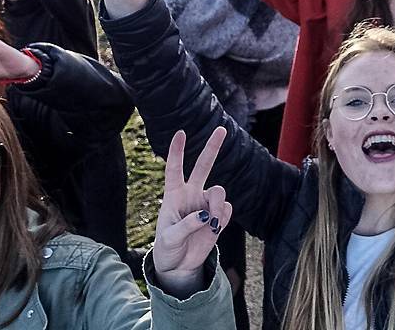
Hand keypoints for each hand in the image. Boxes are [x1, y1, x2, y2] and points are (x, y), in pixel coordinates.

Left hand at [152, 128, 232, 298]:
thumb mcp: (169, 239)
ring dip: (216, 205)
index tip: (181, 133)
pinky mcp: (218, 217)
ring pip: (219, 191)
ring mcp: (206, 205)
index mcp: (173, 195)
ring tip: (211, 223)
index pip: (175, 169)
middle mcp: (191, 195)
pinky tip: (214, 229)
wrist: (179, 266)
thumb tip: (206, 216)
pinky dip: (222, 219)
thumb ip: (185, 226)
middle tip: (221, 130)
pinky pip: (227, 209)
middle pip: (203, 166)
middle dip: (212, 148)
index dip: (177, 151)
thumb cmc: (167, 248)